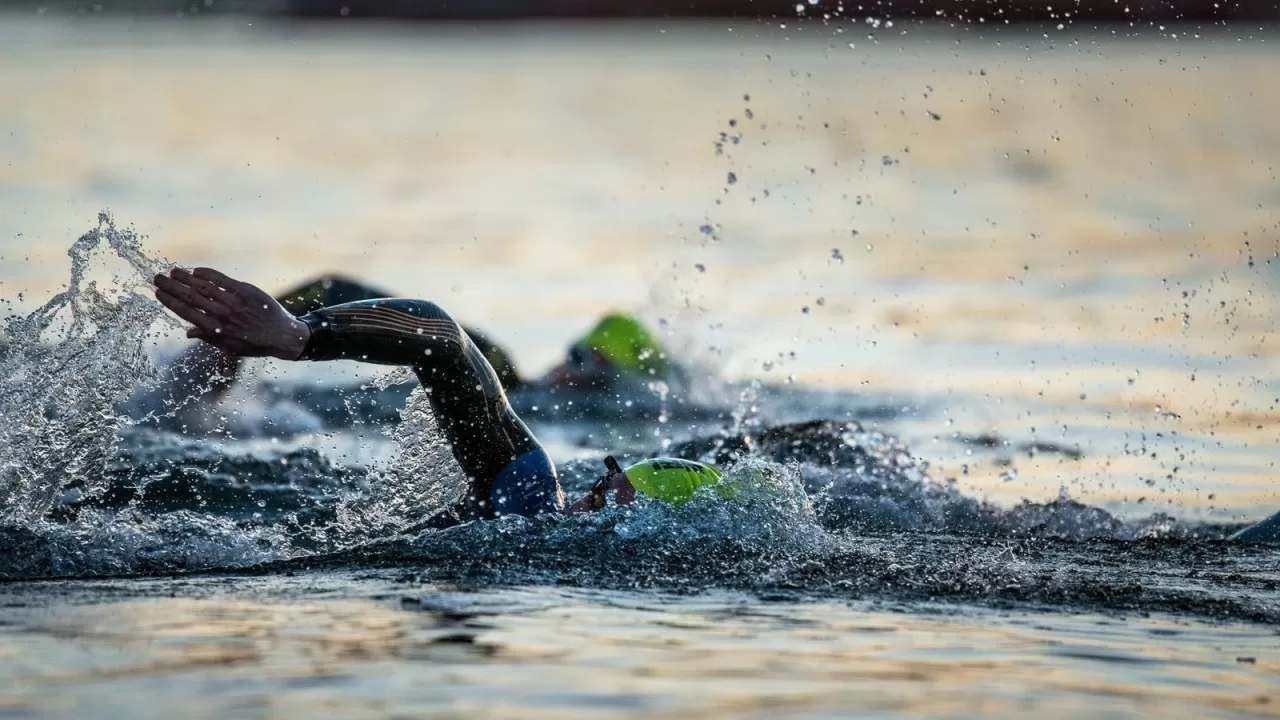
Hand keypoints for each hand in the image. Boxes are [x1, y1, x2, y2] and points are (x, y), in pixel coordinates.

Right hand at [154, 267, 310, 359]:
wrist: (283, 336)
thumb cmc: (255, 343)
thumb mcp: (230, 347)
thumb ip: (208, 337)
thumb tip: (187, 332)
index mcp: (216, 330)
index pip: (186, 313)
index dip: (170, 302)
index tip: (157, 293)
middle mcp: (223, 315)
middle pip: (191, 298)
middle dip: (171, 287)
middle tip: (157, 278)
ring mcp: (234, 302)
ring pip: (204, 287)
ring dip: (185, 278)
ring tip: (172, 271)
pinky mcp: (246, 291)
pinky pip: (222, 280)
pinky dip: (207, 274)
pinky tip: (195, 270)